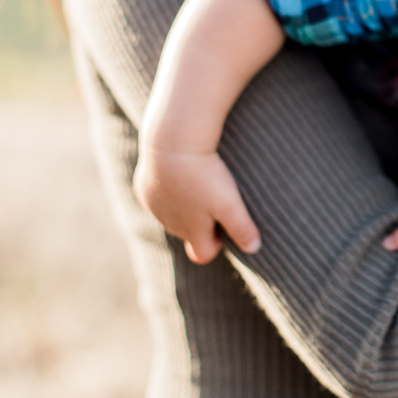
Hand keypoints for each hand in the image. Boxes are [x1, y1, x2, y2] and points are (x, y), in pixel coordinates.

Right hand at [133, 146, 260, 263]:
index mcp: (191, 232)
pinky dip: (169, 189)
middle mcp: (169, 224)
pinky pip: (158, 196)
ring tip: (199, 181)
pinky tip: (180, 171)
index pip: (203, 254)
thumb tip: (254, 249)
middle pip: (188, 233)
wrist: (172, 143)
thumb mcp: (229, 203)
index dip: (217, 243)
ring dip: (184, 205)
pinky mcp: (144, 188)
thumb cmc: (204, 175)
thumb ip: (242, 228)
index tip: (227, 223)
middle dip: (202, 223)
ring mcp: (154, 207)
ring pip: (171, 215)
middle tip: (216, 197)